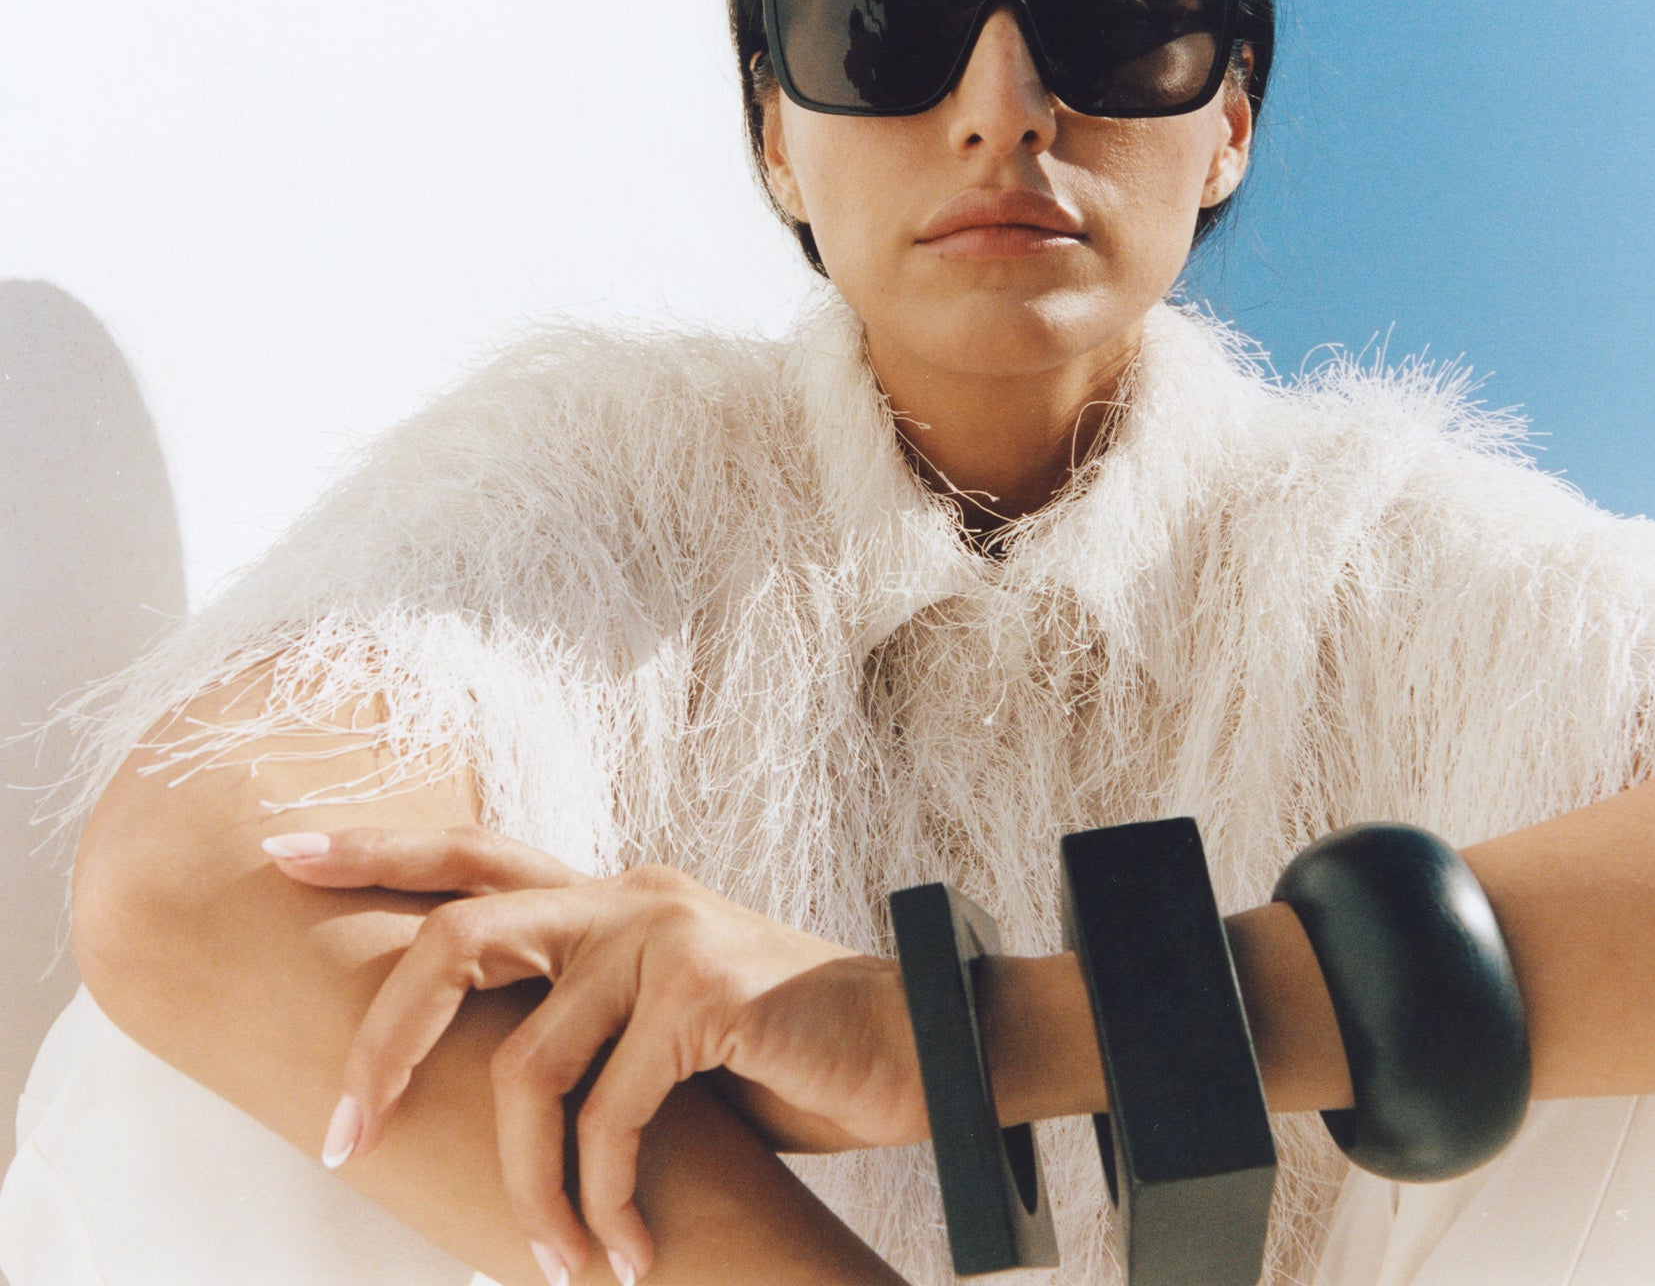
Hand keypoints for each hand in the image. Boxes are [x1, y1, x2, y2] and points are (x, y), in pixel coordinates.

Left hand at [261, 824, 928, 1283]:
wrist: (929, 1043)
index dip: (376, 852)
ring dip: (532, 1190)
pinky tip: (632, 1252)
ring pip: (532, 1069)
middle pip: (458, 936)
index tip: (282, 857)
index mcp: (615, 897)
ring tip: (561, 1263)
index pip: (474, 856)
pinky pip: (613, 1117)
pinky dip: (610, 1203)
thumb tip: (493, 1109)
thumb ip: (590, 1035)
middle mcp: (630, 897)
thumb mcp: (671, 1035)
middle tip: (343, 1140)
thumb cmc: (795, 1056)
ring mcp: (669, 936)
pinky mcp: (710, 994)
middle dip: (381, 1044)